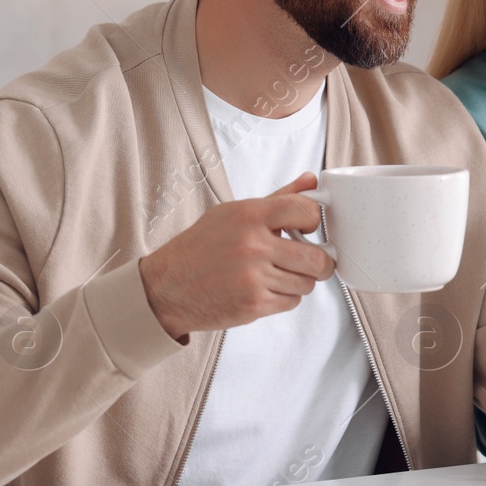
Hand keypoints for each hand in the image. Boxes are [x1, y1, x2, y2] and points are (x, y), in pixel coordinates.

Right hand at [138, 172, 335, 339]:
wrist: (165, 288)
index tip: (309, 228)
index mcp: (250, 215)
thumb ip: (278, 199)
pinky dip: (284, 298)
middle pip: (317, 257)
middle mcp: (253, 245)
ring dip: (299, 281)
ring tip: (277, 274)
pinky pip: (291, 302)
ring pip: (306, 282)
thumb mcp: (233, 214)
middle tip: (311, 261)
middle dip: (320, 262)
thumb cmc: (199, 249)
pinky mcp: (254, 304)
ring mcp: (254, 277)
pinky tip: (264, 288)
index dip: (314, 221)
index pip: (307, 211)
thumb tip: (311, 181)